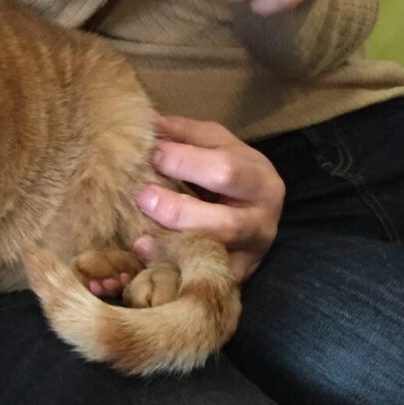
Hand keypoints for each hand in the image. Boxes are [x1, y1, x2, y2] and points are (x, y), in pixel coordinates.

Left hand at [136, 115, 283, 280]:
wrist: (258, 217)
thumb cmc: (233, 177)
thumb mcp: (219, 147)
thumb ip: (187, 135)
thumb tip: (151, 123)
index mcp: (261, 180)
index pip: (226, 170)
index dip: (186, 163)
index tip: (152, 154)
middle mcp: (262, 222)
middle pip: (225, 223)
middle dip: (179, 211)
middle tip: (143, 197)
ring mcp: (250, 256)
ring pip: (216, 257)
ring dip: (174, 247)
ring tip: (141, 239)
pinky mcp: (236, 279)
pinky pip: (206, 281)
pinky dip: (177, 274)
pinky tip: (150, 265)